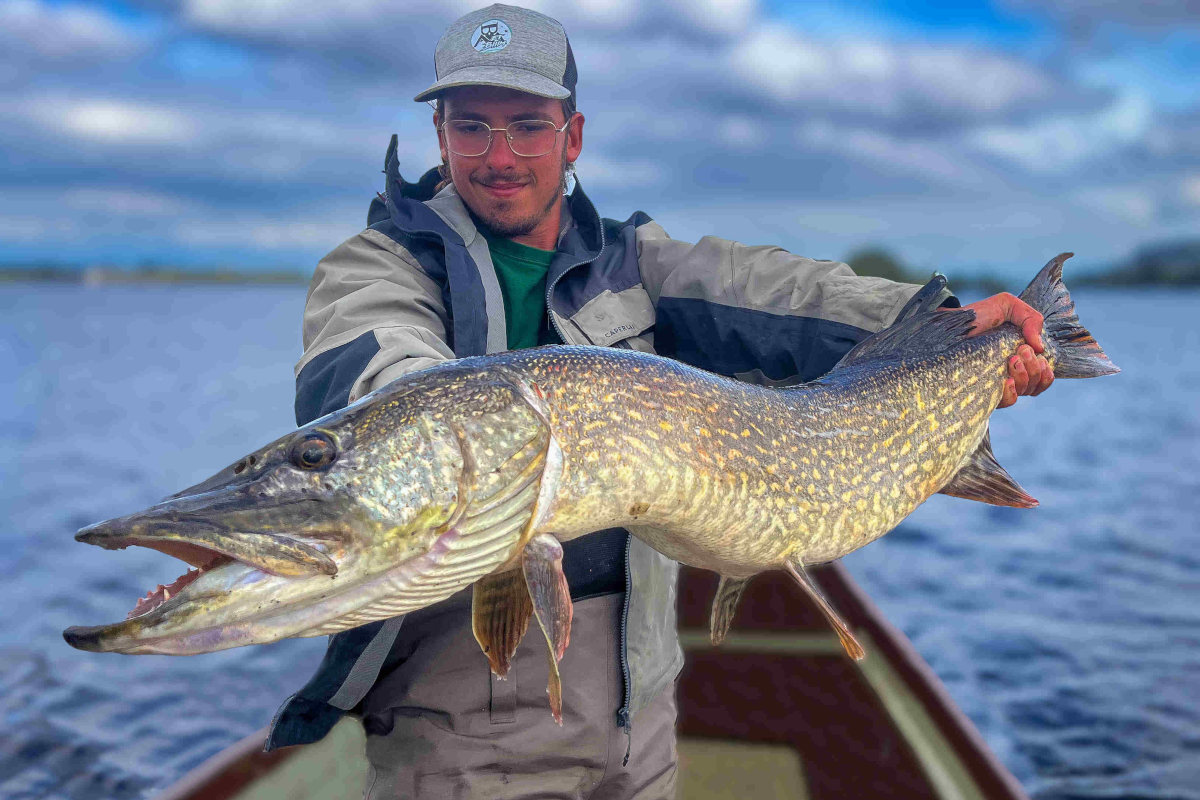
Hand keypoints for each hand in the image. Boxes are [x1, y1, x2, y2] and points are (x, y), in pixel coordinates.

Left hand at [959, 292, 1053, 407]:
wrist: (950, 325)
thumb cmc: (977, 316)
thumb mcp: (1006, 306)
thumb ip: (1031, 318)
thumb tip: (1040, 347)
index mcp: (1021, 357)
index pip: (1043, 375)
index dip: (1045, 370)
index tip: (1033, 351)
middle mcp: (1010, 372)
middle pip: (1036, 384)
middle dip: (1034, 368)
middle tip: (1019, 352)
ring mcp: (996, 383)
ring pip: (1024, 392)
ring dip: (1025, 377)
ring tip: (1011, 360)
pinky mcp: (982, 391)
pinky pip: (1006, 402)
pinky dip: (1012, 393)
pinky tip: (1006, 381)